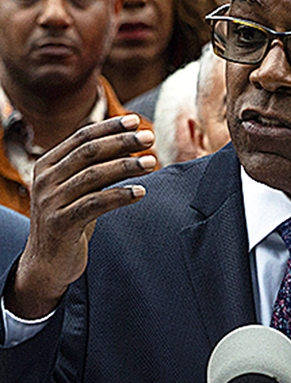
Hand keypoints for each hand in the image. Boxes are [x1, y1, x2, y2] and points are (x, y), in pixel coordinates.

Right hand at [7, 115, 154, 319]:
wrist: (48, 262)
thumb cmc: (71, 218)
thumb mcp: (79, 189)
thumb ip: (96, 167)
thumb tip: (131, 142)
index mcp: (47, 165)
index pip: (81, 137)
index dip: (109, 127)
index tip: (136, 120)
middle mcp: (45, 180)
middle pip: (88, 152)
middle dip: (122, 142)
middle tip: (150, 138)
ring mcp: (50, 201)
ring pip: (92, 175)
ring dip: (126, 166)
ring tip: (152, 162)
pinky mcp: (61, 223)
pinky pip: (94, 204)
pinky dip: (120, 196)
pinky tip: (140, 192)